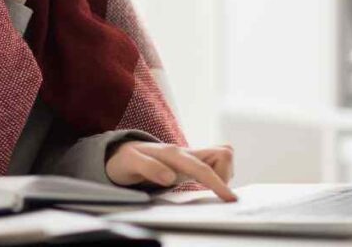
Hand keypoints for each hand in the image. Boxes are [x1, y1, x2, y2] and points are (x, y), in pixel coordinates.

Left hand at [105, 141, 236, 201]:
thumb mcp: (130, 163)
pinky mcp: (191, 163)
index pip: (202, 168)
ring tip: (205, 188)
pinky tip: (205, 186)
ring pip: (222, 158)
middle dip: (225, 175)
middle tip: (211, 191)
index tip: (230, 198)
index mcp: (173, 154)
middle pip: (223, 154)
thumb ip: (149, 168)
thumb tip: (170, 177)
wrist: (121, 153)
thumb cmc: (126, 159)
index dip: (218, 183)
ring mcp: (190, 157)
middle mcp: (185, 152)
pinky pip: (215, 165)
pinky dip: (218, 176)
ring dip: (222, 175)